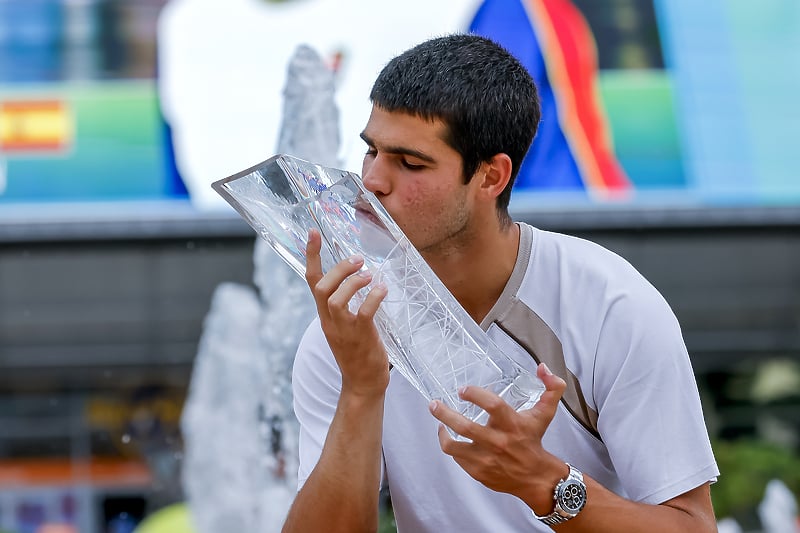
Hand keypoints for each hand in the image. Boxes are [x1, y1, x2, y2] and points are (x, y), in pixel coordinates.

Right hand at [305, 229, 389, 397]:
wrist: (362, 385)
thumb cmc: (358, 352)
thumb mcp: (345, 325)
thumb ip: (347, 304)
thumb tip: (359, 277)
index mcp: (325, 315)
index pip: (311, 281)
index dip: (311, 256)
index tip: (313, 233)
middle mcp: (329, 321)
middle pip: (321, 287)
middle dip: (338, 269)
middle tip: (358, 260)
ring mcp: (343, 330)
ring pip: (336, 299)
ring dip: (353, 282)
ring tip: (369, 275)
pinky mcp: (360, 337)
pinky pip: (363, 313)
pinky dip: (373, 297)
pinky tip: (382, 289)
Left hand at [428, 363, 567, 506]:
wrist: (535, 478)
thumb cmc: (535, 440)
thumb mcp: (545, 413)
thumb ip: (551, 388)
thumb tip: (543, 367)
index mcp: (513, 424)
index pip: (493, 405)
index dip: (475, 395)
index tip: (463, 390)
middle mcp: (498, 442)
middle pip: (465, 426)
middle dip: (444, 413)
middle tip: (434, 403)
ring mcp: (486, 458)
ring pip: (454, 446)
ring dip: (442, 431)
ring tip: (438, 419)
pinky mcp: (478, 471)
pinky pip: (457, 457)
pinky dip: (450, 445)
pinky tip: (448, 436)